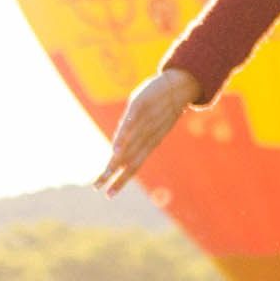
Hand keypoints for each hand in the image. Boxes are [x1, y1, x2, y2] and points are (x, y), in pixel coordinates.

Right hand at [96, 66, 197, 193]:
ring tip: (106, 171)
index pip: (133, 166)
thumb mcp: (151, 124)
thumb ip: (135, 136)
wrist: (180, 86)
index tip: (109, 194)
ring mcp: (145, 121)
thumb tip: (119, 150)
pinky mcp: (140, 105)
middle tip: (98, 188)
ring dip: (116, 159)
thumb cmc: (162, 107)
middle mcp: (147, 135)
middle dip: (114, 175)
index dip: (121, 180)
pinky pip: (131, 122)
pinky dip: (124, 135)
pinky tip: (115, 147)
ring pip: (129, 144)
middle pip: (128, 160)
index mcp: (151, 142)